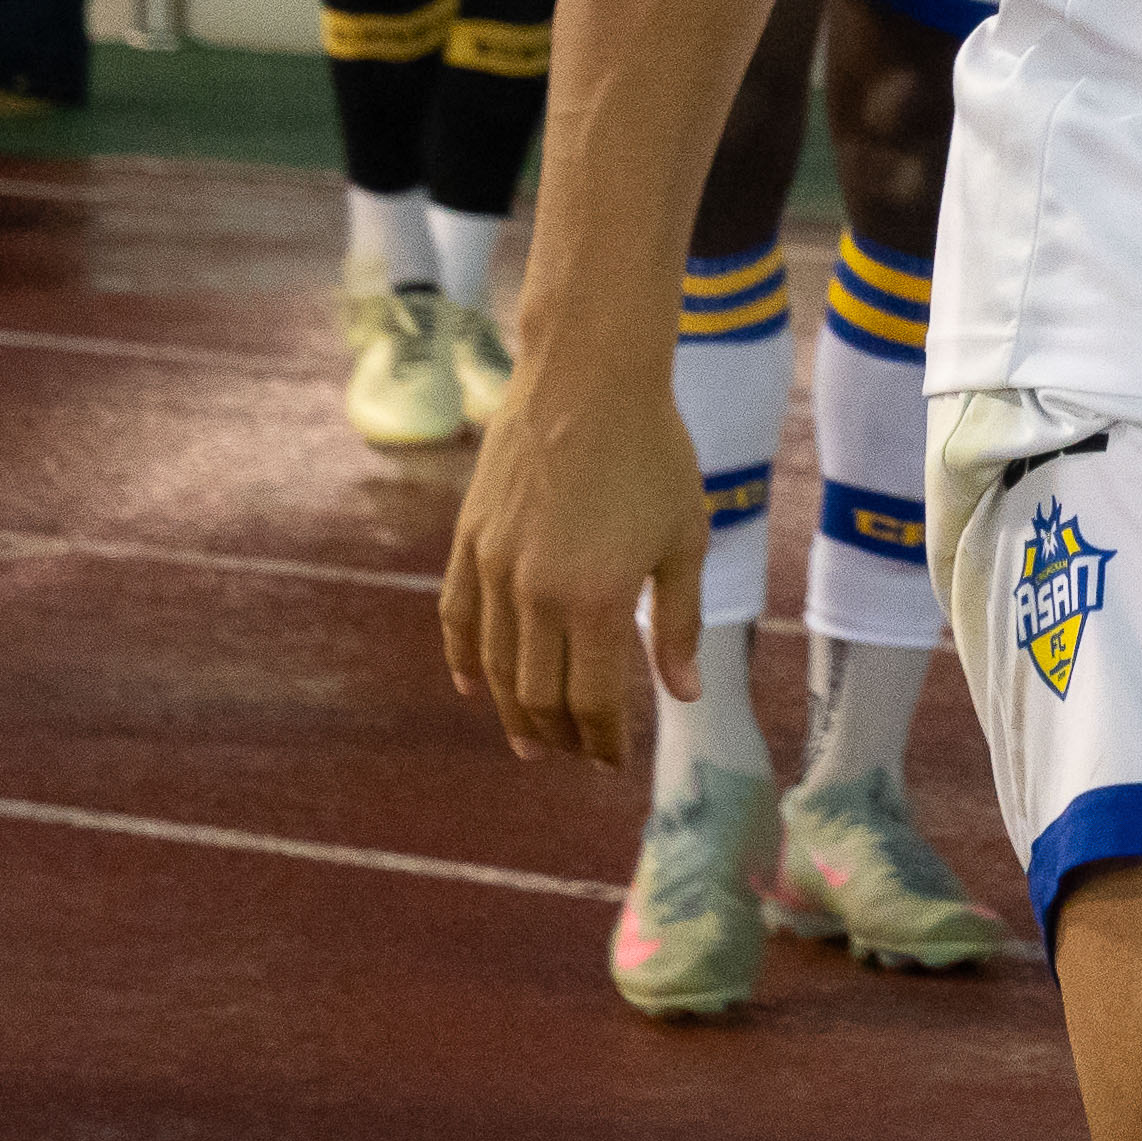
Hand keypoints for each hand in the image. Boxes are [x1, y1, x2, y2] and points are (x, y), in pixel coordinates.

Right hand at [444, 381, 707, 766]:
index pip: (591, 702)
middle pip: (537, 696)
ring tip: (530, 740)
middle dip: (559, 737)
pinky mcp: (469, 541)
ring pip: (493, 667)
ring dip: (512, 712)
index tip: (611, 761)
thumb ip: (680, 624)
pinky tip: (474, 686)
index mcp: (596, 601)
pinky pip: (456, 617)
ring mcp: (493, 568)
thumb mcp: (684, 541)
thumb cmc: (652, 455)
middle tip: (575, 756)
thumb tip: (685, 694)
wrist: (587, 379)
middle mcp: (535, 595)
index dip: (601, 742)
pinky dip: (464, 660)